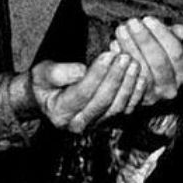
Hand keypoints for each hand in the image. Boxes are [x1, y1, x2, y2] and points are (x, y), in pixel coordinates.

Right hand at [28, 50, 146, 133]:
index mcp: (60, 113)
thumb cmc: (45, 84)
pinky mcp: (109, 123)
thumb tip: (80, 71)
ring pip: (117, 108)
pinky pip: (126, 110)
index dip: (97, 74)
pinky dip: (135, 94)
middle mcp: (78, 125)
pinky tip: (140, 77)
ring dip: (128, 85)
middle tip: (124, 57)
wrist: (48, 100)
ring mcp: (95, 126)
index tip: (108, 55)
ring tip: (133, 63)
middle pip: (102, 101)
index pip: (82, 93)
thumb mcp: (42, 74)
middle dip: (116, 77)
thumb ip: (57, 73)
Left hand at [110, 17, 182, 106]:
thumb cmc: (153, 58)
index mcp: (182, 73)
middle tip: (131, 22)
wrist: (137, 84)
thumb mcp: (165, 46)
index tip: (147, 19)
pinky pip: (126, 78)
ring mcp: (152, 96)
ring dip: (130, 47)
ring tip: (121, 30)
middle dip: (144, 39)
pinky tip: (114, 45)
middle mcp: (170, 88)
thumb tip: (180, 30)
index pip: (176, 53)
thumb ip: (173, 37)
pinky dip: (120, 60)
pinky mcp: (133, 100)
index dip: (162, 34)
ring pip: (141, 69)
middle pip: (159, 61)